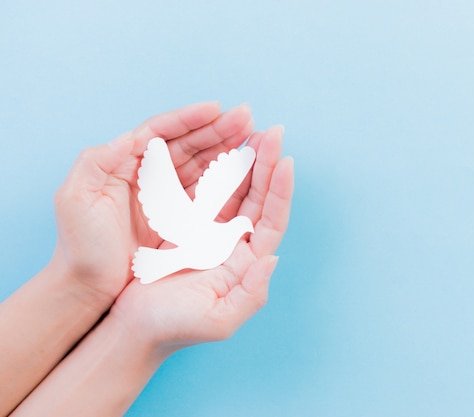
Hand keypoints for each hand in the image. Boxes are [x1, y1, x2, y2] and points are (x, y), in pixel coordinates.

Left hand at [52, 102, 253, 306]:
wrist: (88, 285)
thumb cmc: (80, 244)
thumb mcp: (77, 197)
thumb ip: (97, 160)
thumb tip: (130, 136)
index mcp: (122, 162)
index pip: (160, 132)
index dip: (189, 119)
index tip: (217, 109)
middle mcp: (147, 174)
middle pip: (186, 143)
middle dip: (217, 128)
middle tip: (247, 118)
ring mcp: (165, 195)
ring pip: (200, 163)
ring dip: (225, 148)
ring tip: (252, 136)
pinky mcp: (177, 218)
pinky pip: (205, 192)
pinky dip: (223, 178)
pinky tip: (241, 169)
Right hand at [109, 126, 293, 349]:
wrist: (135, 328)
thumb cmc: (175, 327)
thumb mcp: (219, 319)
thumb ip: (251, 293)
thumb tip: (272, 259)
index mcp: (246, 264)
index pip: (271, 220)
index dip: (281, 192)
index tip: (287, 161)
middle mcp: (235, 246)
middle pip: (258, 199)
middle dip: (267, 166)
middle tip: (273, 132)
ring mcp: (212, 235)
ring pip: (235, 192)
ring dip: (246, 164)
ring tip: (254, 134)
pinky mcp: (188, 229)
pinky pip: (206, 194)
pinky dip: (215, 173)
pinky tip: (221, 153)